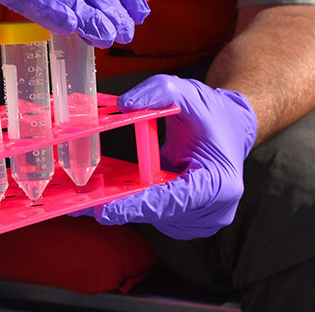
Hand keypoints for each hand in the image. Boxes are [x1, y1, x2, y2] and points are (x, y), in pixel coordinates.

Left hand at [75, 75, 256, 239]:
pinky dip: (137, 206)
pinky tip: (114, 195)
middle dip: (123, 207)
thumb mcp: (187, 92)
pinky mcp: (189, 222)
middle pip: (160, 215)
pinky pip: (157, 217)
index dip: (138, 207)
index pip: (173, 201)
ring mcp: (204, 220)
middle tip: (83, 204)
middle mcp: (216, 209)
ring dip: (128, 207)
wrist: (231, 129)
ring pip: (155, 219)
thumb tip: (124, 105)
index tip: (106, 211)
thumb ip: (157, 92)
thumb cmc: (212, 114)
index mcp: (220, 183)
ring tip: (95, 197)